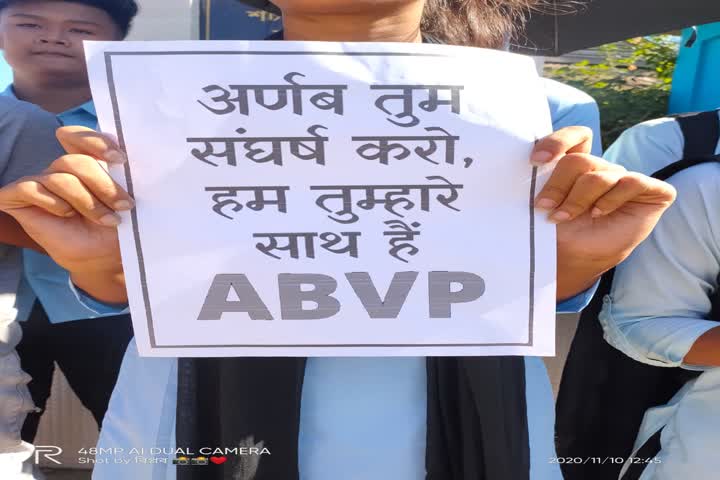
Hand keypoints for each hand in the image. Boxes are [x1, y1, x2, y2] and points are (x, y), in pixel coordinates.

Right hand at [0, 126, 131, 302]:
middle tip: (125, 205)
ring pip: (59, 178)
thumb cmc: (116, 225)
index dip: (96, 142)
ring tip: (108, 220)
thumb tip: (122, 154)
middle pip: (74, 161)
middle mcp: (60, 169)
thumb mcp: (123, 197)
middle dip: (103, 184)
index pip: (78, 136)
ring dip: (87, 201)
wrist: (105, 256)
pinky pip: (29, 188)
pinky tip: (66, 214)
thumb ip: (120, 174)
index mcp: (84, 161)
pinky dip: (52, 201)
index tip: (120, 159)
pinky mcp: (18, 198)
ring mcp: (40, 183)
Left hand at [532, 127, 676, 300]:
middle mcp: (603, 168)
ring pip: (600, 176)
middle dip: (558, 185)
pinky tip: (598, 213)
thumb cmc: (559, 231)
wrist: (575, 259)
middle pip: (580, 160)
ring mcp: (626, 179)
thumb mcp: (545, 202)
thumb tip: (530, 159)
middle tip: (543, 206)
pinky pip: (631, 182)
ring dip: (577, 199)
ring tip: (562, 217)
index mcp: (578, 163)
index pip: (576, 136)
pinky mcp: (652, 191)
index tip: (536, 160)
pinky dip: (610, 199)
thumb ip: (541, 180)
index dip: (558, 141)